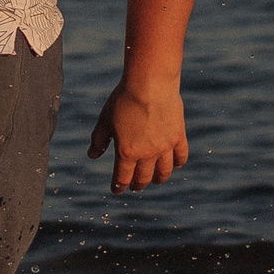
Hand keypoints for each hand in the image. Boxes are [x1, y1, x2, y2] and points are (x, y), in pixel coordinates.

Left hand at [87, 78, 187, 192]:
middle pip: (143, 177)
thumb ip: (99, 140)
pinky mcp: (178, 136)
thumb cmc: (123, 99)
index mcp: (126, 152)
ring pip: (164, 171)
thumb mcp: (105, 120)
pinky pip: (181, 156)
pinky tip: (175, 164)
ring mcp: (165, 146)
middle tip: (135, 187)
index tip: (117, 190)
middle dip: (138, 185)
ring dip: (159, 178)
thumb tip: (92, 155)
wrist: (149, 83)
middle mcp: (147, 153)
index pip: (122, 177)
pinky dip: (178, 163)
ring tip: (156, 180)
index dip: (118, 186)